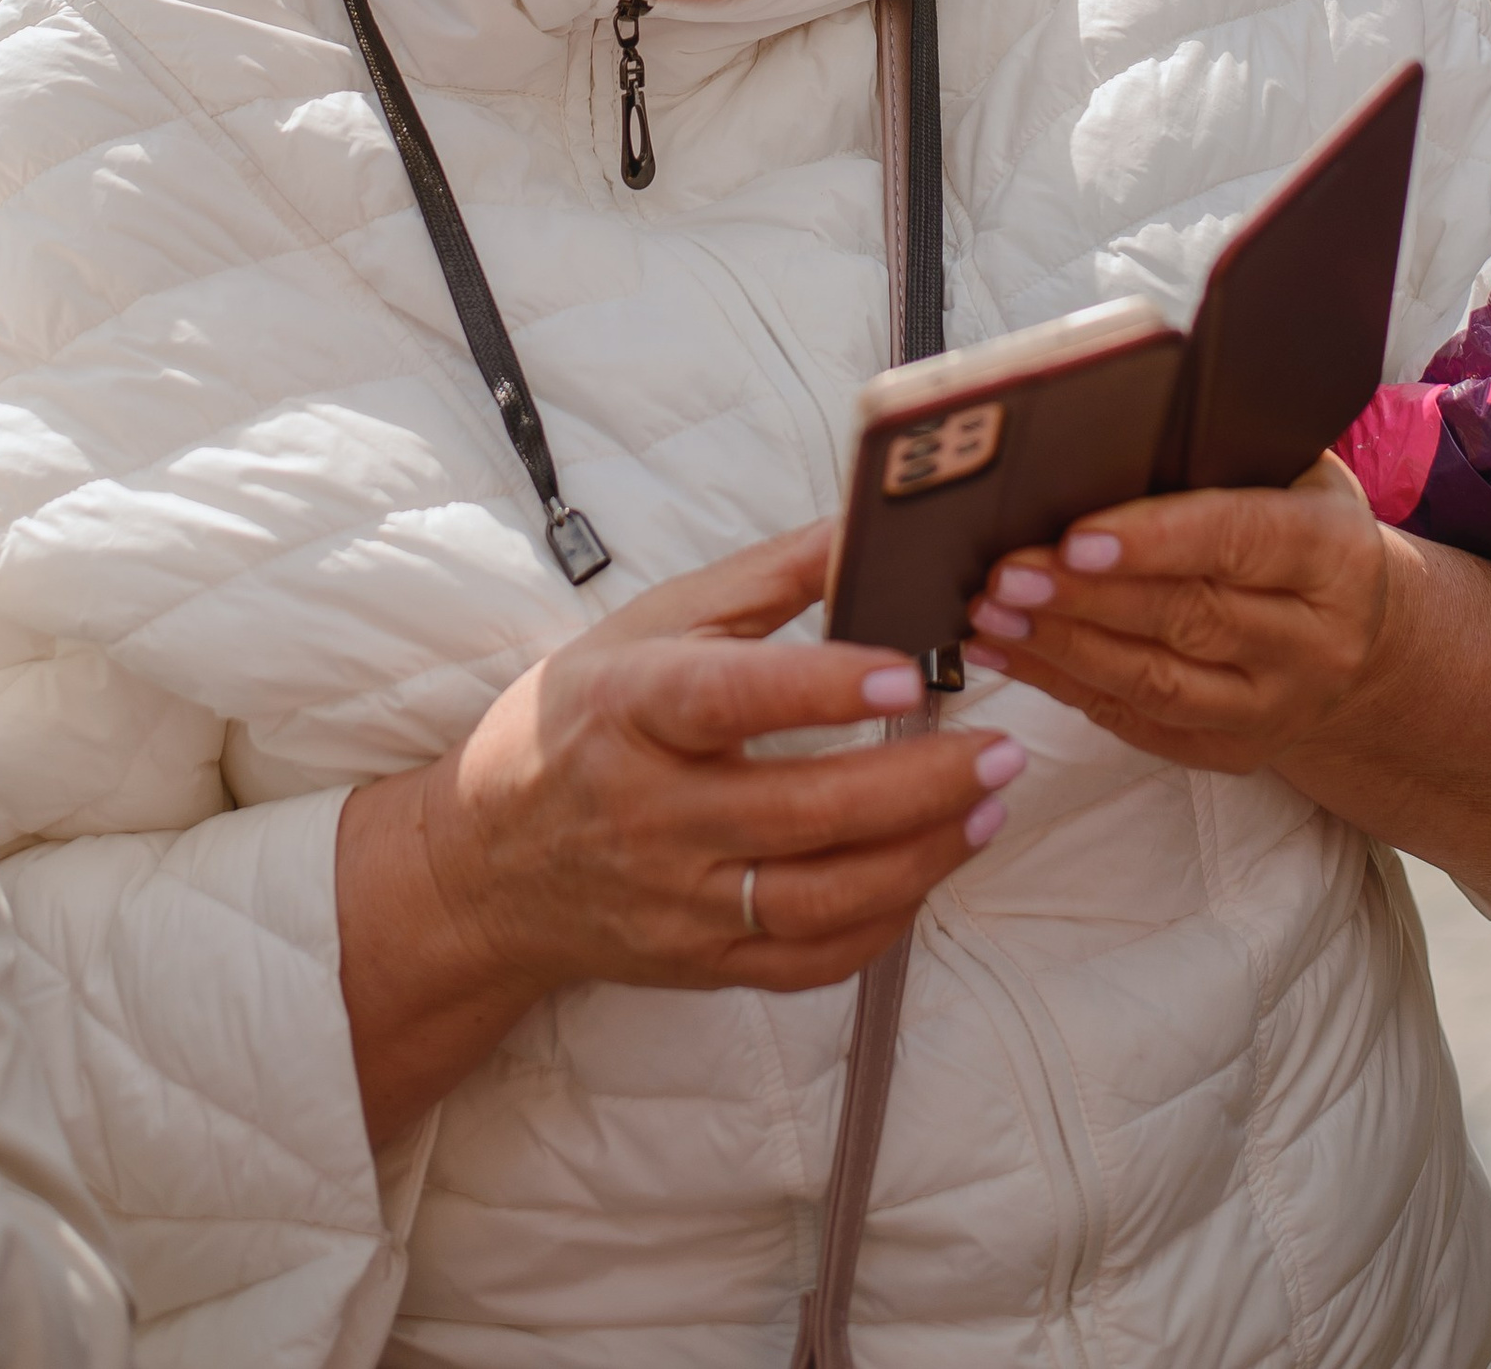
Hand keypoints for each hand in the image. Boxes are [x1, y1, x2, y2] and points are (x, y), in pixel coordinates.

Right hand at [337, 524, 1019, 1139]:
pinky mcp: (698, 964)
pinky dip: (883, 923)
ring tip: (989, 806)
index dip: (820, 690)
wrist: (488, 862)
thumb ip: (767, 578)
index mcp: (629, 708)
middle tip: (1001, 747)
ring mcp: (674, 901)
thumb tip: (867, 526)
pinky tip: (930, 868)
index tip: (907, 672)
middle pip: (799, 812)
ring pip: (818, 901)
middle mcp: (649, 813)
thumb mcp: (653, 622)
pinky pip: (807, 961)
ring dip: (920, 858)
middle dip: (917, 785)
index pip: (730, 699)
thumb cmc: (583, 715)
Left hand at [963, 456, 1392, 769]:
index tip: (1074, 539)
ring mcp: (1276, 707)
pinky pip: (1139, 724)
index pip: (1238, 541)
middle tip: (1005, 572)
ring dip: (1063, 647)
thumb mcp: (1293, 474)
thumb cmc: (1300, 527)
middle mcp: (1315, 642)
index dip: (1155, 541)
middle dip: (1085, 597)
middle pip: (1188, 618)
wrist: (1365, 638)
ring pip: (1157, 683)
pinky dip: (1064, 686)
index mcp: (1333, 555)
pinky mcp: (1234, 751)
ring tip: (990, 612)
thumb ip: (1222, 454)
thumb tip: (1105, 426)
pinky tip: (1008, 652)